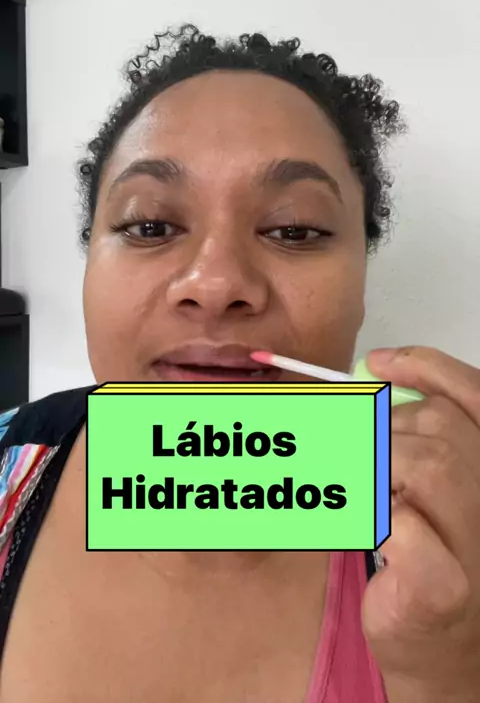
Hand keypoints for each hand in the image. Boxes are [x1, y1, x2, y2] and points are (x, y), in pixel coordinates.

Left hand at [361, 346, 479, 702]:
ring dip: (375, 473)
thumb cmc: (423, 556)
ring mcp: (478, 541)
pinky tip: (373, 537)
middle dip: (380, 433)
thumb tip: (371, 376)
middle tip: (350, 459)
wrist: (436, 647)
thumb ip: (407, 431)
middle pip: (438, 427)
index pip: (474, 394)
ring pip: (425, 464)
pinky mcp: (444, 586)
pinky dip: (369, 519)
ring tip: (366, 500)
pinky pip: (398, 521)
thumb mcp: (418, 482)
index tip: (376, 363)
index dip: (426, 367)